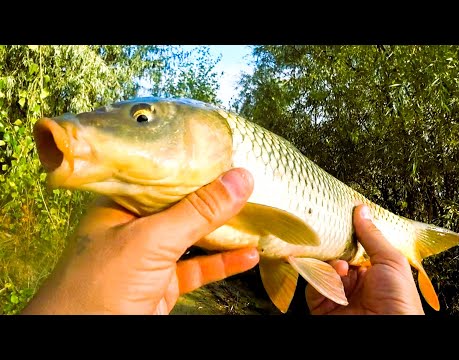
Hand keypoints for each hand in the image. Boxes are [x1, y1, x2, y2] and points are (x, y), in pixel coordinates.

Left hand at [22, 168, 258, 314]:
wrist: (83, 338)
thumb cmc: (104, 281)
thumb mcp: (152, 239)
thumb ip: (198, 211)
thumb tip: (241, 179)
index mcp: (122, 204)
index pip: (162, 176)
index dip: (194, 165)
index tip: (227, 153)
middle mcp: (136, 226)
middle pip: (182, 205)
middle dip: (215, 197)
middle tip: (249, 182)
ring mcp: (151, 257)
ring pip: (193, 237)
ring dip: (224, 231)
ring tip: (256, 215)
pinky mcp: (164, 283)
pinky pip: (199, 268)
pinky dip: (224, 263)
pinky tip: (248, 256)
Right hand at [306, 204, 424, 314]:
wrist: (387, 332)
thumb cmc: (399, 301)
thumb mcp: (391, 262)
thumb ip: (373, 236)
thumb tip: (361, 210)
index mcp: (372, 271)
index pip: (353, 247)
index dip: (346, 234)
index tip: (339, 218)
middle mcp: (353, 282)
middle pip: (334, 256)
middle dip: (333, 247)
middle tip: (332, 238)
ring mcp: (337, 294)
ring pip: (321, 269)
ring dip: (329, 265)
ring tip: (340, 267)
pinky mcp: (323, 306)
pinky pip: (313, 286)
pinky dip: (320, 279)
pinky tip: (334, 277)